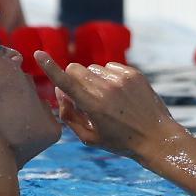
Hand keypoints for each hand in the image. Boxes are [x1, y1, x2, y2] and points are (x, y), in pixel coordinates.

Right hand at [34, 51, 182, 159]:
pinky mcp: (133, 73)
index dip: (49, 67)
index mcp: (93, 106)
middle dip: (73, 79)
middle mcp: (106, 88)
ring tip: (108, 99)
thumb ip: (69, 115)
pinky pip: (109, 66)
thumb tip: (59, 91)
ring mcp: (121, 79)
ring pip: (92, 69)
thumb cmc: (120, 141)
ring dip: (93, 80)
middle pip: (76, 69)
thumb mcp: (89, 138)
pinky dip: (108, 77)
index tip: (38, 54)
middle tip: (83, 96)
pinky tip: (119, 94)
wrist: (157, 138)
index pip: (65, 82)